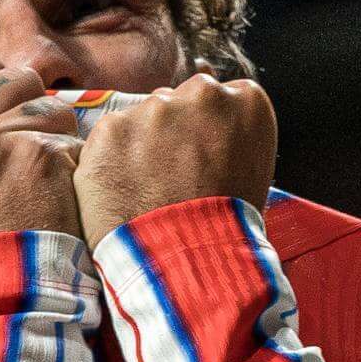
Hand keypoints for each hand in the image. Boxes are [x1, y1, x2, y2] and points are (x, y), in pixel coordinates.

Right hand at [0, 78, 90, 255]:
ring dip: (58, 136)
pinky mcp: (36, 154)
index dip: (4, 90)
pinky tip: (61, 195)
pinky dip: (75, 164)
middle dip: (33, 106)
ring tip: (45, 180)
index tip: (14, 118)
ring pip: (50, 106)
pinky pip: (72, 138)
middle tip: (35, 149)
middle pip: (16, 77)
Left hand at [76, 74, 277, 246]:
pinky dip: (109, 165)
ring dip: (139, 146)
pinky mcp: (112, 130)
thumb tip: (205, 137)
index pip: (221, 98)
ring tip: (146, 194)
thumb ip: (229, 139)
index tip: (202, 158)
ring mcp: (154, 110)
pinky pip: (107, 141)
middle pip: (177, 101)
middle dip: (171, 132)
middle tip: (170, 179)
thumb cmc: (226, 232)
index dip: (207, 130)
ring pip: (140, 119)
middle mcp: (203, 94)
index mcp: (248, 102)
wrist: (190, 267)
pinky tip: (123, 197)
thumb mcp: (253, 174)